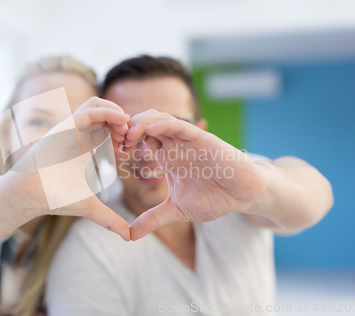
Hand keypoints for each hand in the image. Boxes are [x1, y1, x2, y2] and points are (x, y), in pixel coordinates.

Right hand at [6, 97, 130, 240]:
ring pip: (98, 104)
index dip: (123, 134)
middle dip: (123, 122)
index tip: (130, 150)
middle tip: (132, 139)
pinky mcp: (65, 126)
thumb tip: (129, 237)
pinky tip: (122, 123)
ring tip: (127, 129)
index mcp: (85, 147)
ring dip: (117, 113)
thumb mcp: (91, 207)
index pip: (107, 128)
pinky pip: (90, 108)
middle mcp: (78, 135)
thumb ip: (110, 219)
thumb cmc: (55, 198)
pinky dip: (109, 111)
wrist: (30, 196)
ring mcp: (71, 128)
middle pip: (105, 113)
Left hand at [123, 109, 268, 239]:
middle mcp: (174, 145)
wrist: (244, 195)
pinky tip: (150, 129)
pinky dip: (163, 124)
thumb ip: (153, 218)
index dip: (123, 141)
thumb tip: (130, 235)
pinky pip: (180, 126)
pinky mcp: (203, 139)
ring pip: (159, 118)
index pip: (139, 138)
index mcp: (166, 156)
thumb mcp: (177, 210)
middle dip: (126, 128)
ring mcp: (187, 140)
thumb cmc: (215, 198)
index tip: (110, 153)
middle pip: (144, 122)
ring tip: (127, 136)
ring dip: (140, 123)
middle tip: (114, 142)